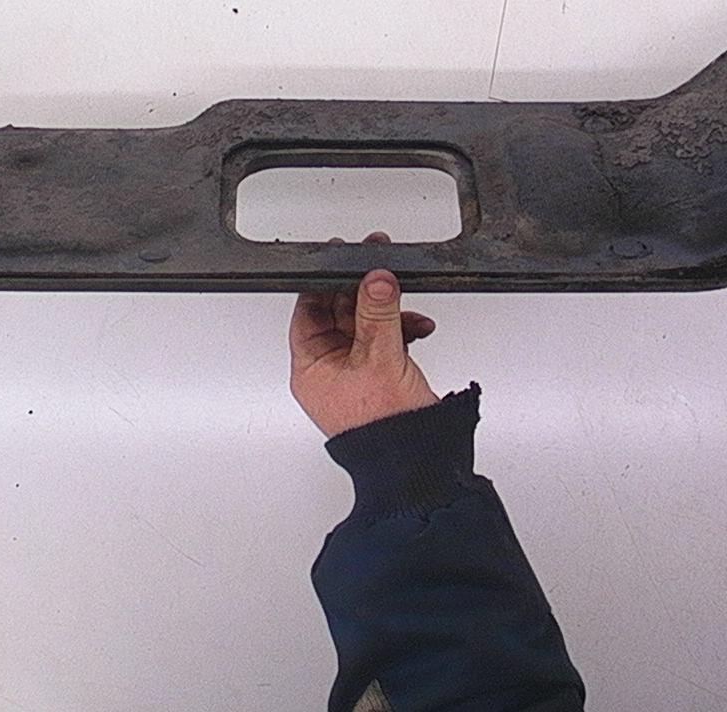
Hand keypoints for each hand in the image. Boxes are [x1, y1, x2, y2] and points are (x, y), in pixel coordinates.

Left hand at [288, 232, 439, 436]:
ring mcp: (355, 375)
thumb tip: (376, 280)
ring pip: (367, 325)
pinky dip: (402, 330)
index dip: (326, 283)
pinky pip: (386, 342)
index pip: (309, 311)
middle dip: (366, 293)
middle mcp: (329, 370)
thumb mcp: (380, 358)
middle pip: (341, 313)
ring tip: (408, 309)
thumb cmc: (384, 430)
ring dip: (389, 312)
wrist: (417, 465)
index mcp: (312, 367)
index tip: (343, 260)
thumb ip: (378, 312)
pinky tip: (418, 327)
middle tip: (383, 271)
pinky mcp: (379, 379)